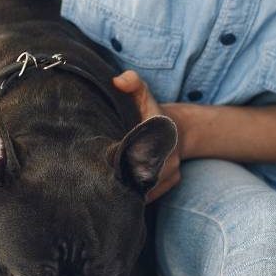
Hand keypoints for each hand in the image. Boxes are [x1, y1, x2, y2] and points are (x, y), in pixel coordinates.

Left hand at [111, 70, 182, 203]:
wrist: (176, 127)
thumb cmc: (149, 110)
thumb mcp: (141, 93)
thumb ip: (131, 82)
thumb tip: (118, 81)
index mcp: (161, 130)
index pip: (140, 149)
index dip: (123, 157)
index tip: (107, 161)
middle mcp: (170, 153)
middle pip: (142, 174)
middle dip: (122, 178)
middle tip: (99, 180)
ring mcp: (173, 170)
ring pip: (147, 187)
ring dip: (128, 189)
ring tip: (106, 189)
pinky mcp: (172, 181)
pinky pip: (152, 193)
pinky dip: (136, 194)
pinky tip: (119, 194)